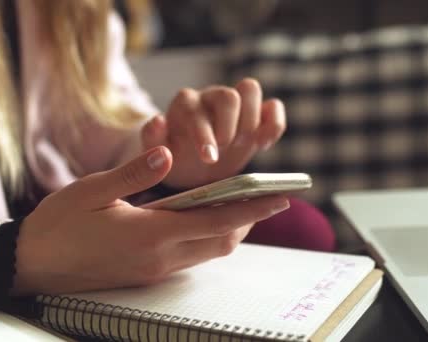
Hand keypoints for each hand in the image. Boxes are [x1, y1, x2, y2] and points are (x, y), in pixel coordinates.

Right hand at [12, 146, 288, 294]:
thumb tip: (168, 152)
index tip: (279, 197)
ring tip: (238, 203)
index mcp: (150, 233)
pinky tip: (202, 218)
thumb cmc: (59, 223)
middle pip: (221, 242)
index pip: (216, 221)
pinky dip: (206, 238)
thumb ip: (135, 172)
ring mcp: (153, 270)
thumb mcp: (93, 189)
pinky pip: (189, 258)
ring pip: (207, 252)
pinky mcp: (145, 274)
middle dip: (247, 220)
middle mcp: (159, 257)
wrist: (31, 264)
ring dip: (228, 230)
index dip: (251, 209)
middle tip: (264, 197)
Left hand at [141, 78, 285, 188]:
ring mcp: (236, 103)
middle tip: (226, 148)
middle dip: (230, 126)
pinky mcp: (257, 115)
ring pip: (250, 88)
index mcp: (185, 105)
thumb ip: (152, 138)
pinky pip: (273, 106)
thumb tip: (157, 120)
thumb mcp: (158, 154)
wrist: (194, 169)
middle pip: (228, 94)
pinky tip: (263, 144)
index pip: (196, 109)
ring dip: (251, 120)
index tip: (209, 159)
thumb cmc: (175, 158)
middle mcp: (210, 97)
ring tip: (243, 145)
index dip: (204, 134)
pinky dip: (274, 123)